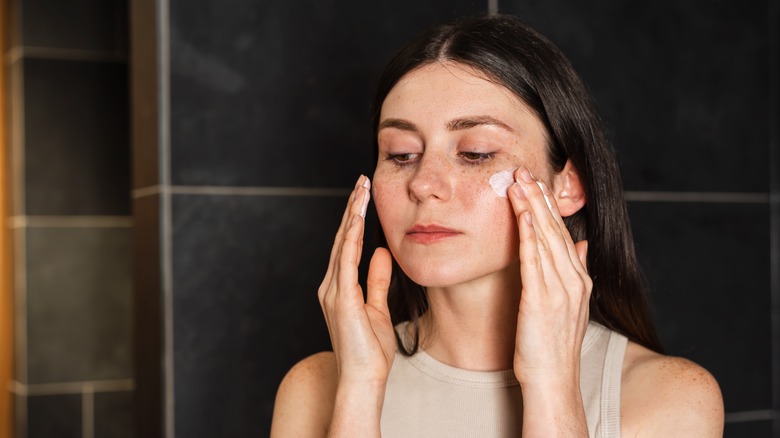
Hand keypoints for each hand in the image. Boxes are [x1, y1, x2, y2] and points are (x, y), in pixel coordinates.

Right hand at [318, 175, 395, 386]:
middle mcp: (331, 285)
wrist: (363, 379)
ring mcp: (333, 291)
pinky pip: (346, 261)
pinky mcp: (341, 298)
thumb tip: (383, 252)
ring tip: (361, 190)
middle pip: (341, 238)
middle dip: (352, 208)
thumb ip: (378, 279)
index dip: (355, 219)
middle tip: (362, 181)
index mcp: (339, 288)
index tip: (364, 195)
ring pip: (341, 243)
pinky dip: (351, 238)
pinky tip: (357, 219)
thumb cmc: (371, 350)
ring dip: (352, 215)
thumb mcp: (378, 307)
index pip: (347, 245)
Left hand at [507, 166, 591, 387]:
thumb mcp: (568, 306)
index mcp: (579, 280)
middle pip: (555, 229)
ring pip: (545, 238)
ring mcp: (560, 289)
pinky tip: (519, 214)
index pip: (563, 234)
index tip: (537, 183)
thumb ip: (573, 273)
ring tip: (518, 181)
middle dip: (539, 197)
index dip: (549, 206)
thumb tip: (579, 245)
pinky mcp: (541, 299)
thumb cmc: (553, 347)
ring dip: (531, 207)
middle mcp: (574, 280)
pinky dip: (527, 233)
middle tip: (524, 170)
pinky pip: (533, 259)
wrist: (553, 381)